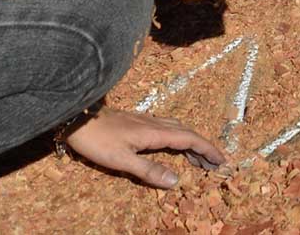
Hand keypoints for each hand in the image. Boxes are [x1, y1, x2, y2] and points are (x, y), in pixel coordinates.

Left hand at [64, 108, 225, 188]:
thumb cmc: (98, 140)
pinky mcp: (138, 123)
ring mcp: (146, 122)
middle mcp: (155, 124)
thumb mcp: (122, 160)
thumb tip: (176, 181)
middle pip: (187, 133)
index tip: (222, 160)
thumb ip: (149, 170)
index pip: (190, 140)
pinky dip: (179, 139)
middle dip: (203, 148)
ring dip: (191, 143)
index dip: (207, 149)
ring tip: (198, 160)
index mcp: (156, 133)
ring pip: (177, 129)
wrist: (78, 118)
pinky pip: (168, 129)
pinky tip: (173, 147)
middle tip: (215, 164)